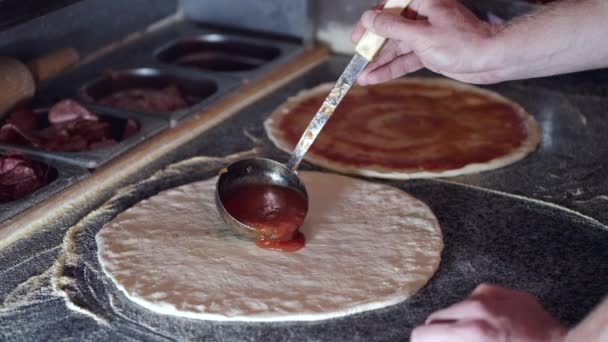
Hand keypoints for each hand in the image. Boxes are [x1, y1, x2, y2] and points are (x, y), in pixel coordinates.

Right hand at [351, 0, 503, 83]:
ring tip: (361, 75)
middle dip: (373, 46)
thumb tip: (369, 19)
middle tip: (357, 58)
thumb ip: (392, 27)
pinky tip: (375, 78)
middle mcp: (423, 15)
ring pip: (396, 47)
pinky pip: (406, 59)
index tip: (357, 36)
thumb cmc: (462, 42)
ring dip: (380, 61)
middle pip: (390, 29)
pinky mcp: (429, 51)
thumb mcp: (421, 36)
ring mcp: (426, 34)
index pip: (389, 7)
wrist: (492, 59)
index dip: (370, 22)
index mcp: (423, 1)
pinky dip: (392, 69)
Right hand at [411, 284, 565, 341]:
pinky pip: (478, 298)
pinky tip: (490, 324)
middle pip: (436, 317)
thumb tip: (435, 338)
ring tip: (477, 335)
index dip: (421, 341)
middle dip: (439, 333)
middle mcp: (476, 308)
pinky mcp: (504, 290)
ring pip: (457, 307)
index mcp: (470, 332)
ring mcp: (491, 296)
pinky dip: (478, 310)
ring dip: (459, 321)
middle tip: (450, 341)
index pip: (423, 332)